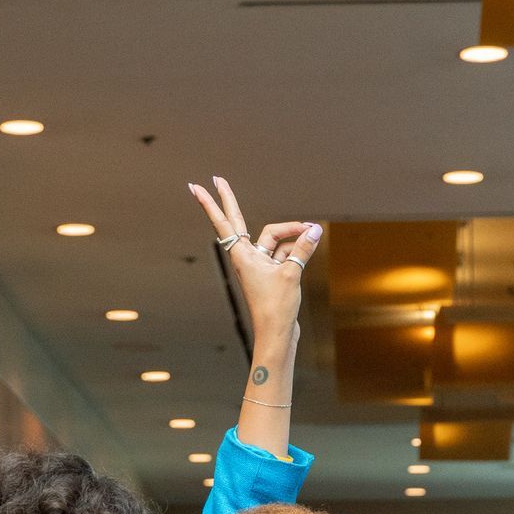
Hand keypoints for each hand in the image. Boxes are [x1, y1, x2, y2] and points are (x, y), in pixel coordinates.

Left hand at [189, 176, 319, 345]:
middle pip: (238, 222)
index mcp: (242, 256)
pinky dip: (296, 249)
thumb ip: (304, 249)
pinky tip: (312, 243)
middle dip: (229, 201)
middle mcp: (247, 257)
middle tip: (217, 179)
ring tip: (311, 231)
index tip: (198, 187)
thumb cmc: (276, 307)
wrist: (277, 334)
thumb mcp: (292, 274)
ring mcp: (259, 265)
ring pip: (274, 239)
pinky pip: (284, 253)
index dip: (212, 204)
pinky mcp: (271, 273)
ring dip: (291, 235)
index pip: (224, 222)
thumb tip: (315, 230)